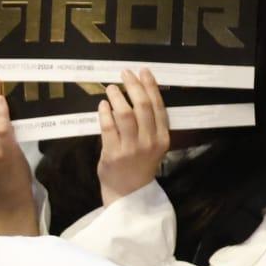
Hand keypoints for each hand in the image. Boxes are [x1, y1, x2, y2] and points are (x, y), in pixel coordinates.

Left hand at [96, 69, 169, 206]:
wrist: (128, 193)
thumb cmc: (139, 165)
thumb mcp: (153, 145)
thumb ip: (149, 124)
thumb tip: (138, 94)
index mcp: (162, 138)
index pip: (158, 106)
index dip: (150, 86)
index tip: (143, 72)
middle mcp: (149, 142)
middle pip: (143, 107)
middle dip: (133, 86)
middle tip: (125, 73)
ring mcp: (131, 148)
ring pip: (125, 114)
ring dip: (117, 97)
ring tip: (111, 88)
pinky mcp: (113, 154)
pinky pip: (108, 127)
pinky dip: (105, 113)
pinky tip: (103, 105)